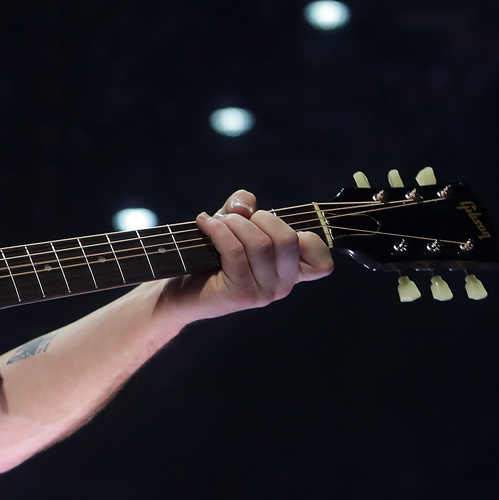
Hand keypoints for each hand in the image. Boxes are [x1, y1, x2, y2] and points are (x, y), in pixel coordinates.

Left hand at [157, 189, 333, 323]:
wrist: (176, 291)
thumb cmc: (208, 256)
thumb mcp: (232, 224)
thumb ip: (245, 208)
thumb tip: (245, 205)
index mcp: (290, 272)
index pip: (322, 263)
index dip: (307, 238)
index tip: (273, 227)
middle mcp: (282, 286)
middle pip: (288, 240)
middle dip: (259, 218)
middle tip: (234, 219)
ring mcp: (263, 294)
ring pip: (261, 244)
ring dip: (234, 223)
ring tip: (215, 222)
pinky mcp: (240, 294)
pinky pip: (235, 251)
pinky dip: (218, 230)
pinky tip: (204, 224)